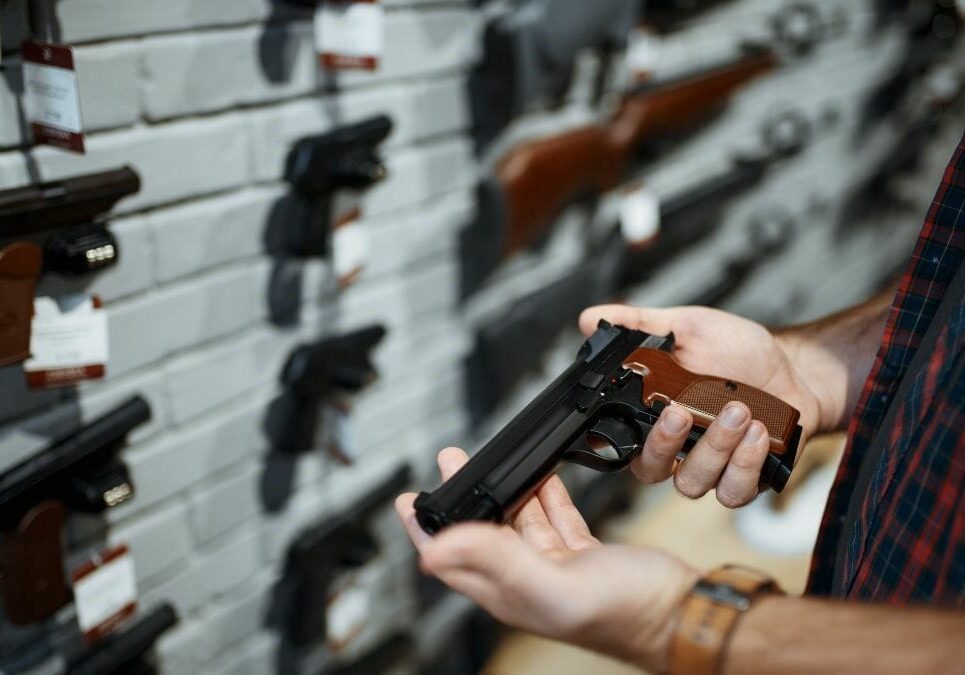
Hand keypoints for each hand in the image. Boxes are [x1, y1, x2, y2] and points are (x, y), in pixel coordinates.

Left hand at [396, 448, 697, 672]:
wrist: (683, 612)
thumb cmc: (628, 614)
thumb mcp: (554, 584)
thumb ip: (497, 561)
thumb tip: (436, 549)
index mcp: (509, 592)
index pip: (450, 560)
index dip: (426, 530)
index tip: (409, 501)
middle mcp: (526, 580)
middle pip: (479, 532)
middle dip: (461, 497)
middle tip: (448, 463)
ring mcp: (556, 566)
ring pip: (516, 520)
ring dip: (501, 489)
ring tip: (482, 461)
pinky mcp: (583, 553)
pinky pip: (553, 518)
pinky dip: (544, 494)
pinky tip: (541, 476)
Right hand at [579, 304, 823, 506]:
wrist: (795, 367)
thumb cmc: (738, 351)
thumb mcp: (686, 327)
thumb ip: (638, 324)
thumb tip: (591, 318)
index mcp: (653, 417)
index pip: (623, 440)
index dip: (623, 435)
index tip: (640, 406)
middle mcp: (677, 449)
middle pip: (651, 470)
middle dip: (665, 443)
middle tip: (682, 412)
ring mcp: (710, 468)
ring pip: (693, 482)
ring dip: (714, 448)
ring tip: (738, 410)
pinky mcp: (744, 480)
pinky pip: (734, 491)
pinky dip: (745, 464)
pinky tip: (759, 432)